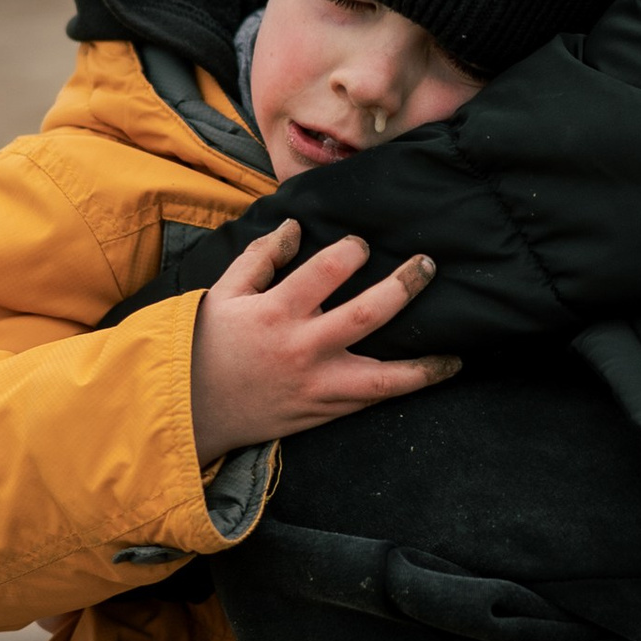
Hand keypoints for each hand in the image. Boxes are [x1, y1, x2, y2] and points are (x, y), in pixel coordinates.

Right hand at [187, 221, 458, 466]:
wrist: (187, 410)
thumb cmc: (205, 346)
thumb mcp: (223, 293)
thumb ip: (260, 258)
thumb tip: (293, 228)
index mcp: (276, 312)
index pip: (328, 270)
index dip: (351, 250)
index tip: (361, 245)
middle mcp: (302, 348)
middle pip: (368, 314)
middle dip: (404, 286)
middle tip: (426, 266)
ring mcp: (316, 386)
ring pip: (383, 377)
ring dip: (424, 365)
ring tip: (454, 354)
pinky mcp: (321, 412)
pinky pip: (369, 402)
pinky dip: (399, 391)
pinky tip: (425, 381)